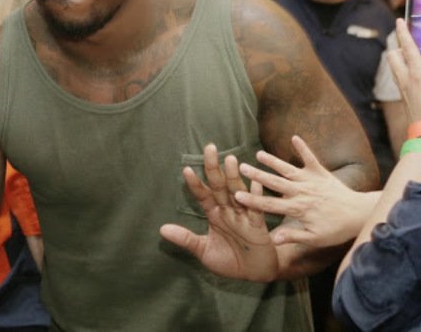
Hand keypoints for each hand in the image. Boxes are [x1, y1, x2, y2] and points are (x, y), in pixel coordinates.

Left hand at [159, 144, 277, 281]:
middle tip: (210, 147)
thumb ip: (186, 239)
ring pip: (238, 192)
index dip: (195, 184)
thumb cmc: (229, 260)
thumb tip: (161, 229)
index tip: (186, 169)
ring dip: (234, 177)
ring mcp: (244, 216)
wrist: (254, 274)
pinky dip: (255, 197)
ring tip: (231, 160)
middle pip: (220, 186)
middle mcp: (229, 210)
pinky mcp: (258, 226)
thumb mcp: (204, 252)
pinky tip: (255, 184)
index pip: (203, 195)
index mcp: (215, 214)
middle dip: (214, 168)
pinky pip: (257, 210)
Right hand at [235, 136, 376, 247]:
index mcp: (298, 209)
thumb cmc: (336, 229)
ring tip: (258, 153)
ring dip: (273, 161)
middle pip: (275, 183)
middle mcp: (301, 192)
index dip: (252, 201)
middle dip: (257, 175)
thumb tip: (272, 239)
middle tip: (241, 167)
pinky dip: (303, 148)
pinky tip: (294, 137)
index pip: (270, 205)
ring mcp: (310, 180)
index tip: (236, 195)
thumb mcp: (315, 238)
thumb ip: (293, 236)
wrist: (359, 214)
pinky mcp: (320, 173)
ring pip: (287, 169)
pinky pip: (310, 158)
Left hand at [388, 15, 420, 124]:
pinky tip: (415, 76)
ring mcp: (402, 90)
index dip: (403, 31)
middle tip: (407, 40)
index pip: (407, 46)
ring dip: (398, 58)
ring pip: (393, 67)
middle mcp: (405, 79)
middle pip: (393, 54)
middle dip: (397, 45)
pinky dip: (402, 71)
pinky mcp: (403, 99)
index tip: (400, 20)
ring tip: (411, 55)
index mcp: (418, 73)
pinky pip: (398, 78)